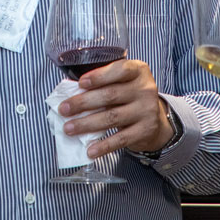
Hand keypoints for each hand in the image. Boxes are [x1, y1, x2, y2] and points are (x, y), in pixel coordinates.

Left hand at [58, 59, 172, 157]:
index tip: (80, 83)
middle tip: (64, 109)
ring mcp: (147, 110)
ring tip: (69, 128)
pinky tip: (90, 150)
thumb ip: (104, 82)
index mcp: (138, 70)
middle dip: (83, 102)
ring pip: (112, 117)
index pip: (119, 70)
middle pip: (110, 95)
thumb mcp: (122, 82)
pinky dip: (104, 146)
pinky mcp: (145, 131)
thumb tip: (72, 92)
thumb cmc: (129, 95)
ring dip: (87, 124)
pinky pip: (121, 139)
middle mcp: (145, 89)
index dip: (99, 76)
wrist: (155, 120)